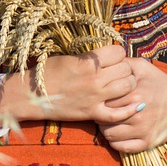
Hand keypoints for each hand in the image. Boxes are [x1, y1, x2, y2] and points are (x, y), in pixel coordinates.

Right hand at [0, 44, 139, 129]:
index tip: (113, 57)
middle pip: (126, 69)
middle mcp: (94, 79)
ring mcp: (95, 97)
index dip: (117, 53)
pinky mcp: (92, 113)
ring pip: (128, 87)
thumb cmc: (47, 72)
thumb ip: (89, 57)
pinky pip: (119, 114)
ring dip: (128, 84)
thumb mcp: (68, 57)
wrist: (31, 96)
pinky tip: (135, 105)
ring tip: (121, 84)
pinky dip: (129, 109)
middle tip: (118, 70)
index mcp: (87, 62)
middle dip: (124, 68)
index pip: (118, 52)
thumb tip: (108, 54)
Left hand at [100, 60, 166, 153]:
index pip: (104, 101)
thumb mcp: (143, 67)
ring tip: (110, 122)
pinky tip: (117, 133)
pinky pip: (121, 148)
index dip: (100, 99)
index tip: (102, 98)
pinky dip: (115, 142)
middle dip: (100, 114)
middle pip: (103, 118)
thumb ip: (123, 64)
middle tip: (103, 110)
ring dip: (106, 129)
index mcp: (135, 94)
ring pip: (109, 135)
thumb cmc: (161, 83)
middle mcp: (137, 114)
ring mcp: (143, 130)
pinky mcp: (148, 143)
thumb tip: (105, 63)